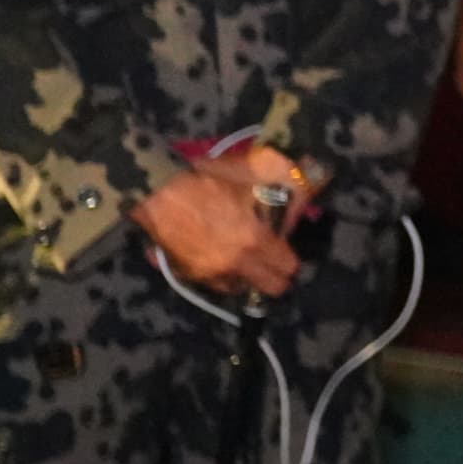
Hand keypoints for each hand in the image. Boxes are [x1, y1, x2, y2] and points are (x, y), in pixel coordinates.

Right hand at [134, 153, 299, 299]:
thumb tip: (304, 199)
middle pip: (271, 287)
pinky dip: (220, 274)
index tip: (285, 248)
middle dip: (275, 274)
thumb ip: (285, 190)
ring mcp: (210, 273)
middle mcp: (235, 264)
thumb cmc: (208, 179)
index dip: (291, 258)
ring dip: (246, 276)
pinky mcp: (187, 274)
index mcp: (255, 241)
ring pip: (241, 288)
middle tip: (270, 258)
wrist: (158, 191)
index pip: (289, 267)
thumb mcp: (254, 175)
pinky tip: (218, 255)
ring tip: (242, 257)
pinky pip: (214, 283)